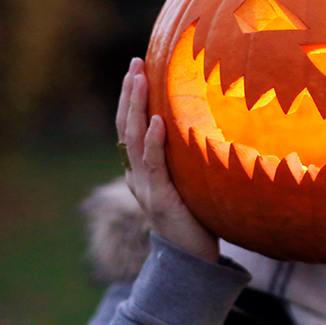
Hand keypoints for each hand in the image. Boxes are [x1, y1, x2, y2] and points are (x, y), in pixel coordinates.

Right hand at [117, 58, 218, 261]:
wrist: (193, 261)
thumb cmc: (196, 218)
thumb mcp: (188, 182)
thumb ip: (185, 159)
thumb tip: (199, 126)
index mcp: (141, 170)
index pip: (129, 127)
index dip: (130, 98)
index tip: (136, 69)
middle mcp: (137, 175)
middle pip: (126, 127)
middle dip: (129, 93)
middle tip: (134, 63)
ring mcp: (145, 187)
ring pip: (134, 140)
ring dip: (136, 107)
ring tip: (139, 79)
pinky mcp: (161, 200)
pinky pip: (154, 165)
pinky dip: (154, 141)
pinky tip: (158, 120)